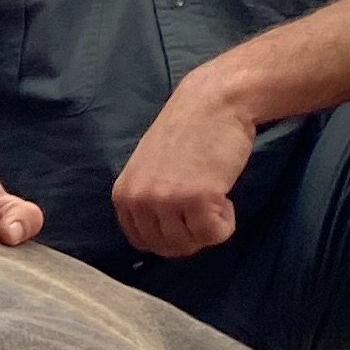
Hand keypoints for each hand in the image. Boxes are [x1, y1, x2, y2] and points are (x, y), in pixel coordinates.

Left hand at [111, 79, 256, 257]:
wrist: (214, 102)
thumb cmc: (188, 132)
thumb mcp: (150, 169)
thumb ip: (149, 200)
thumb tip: (161, 239)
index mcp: (124, 194)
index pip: (142, 241)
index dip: (170, 237)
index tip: (186, 218)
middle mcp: (139, 199)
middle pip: (167, 247)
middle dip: (191, 236)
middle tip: (205, 207)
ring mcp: (167, 200)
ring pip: (190, 244)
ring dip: (209, 227)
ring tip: (214, 196)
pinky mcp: (197, 198)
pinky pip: (214, 234)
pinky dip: (226, 223)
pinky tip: (225, 197)